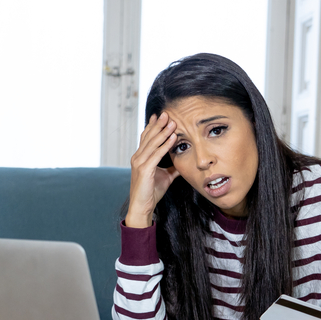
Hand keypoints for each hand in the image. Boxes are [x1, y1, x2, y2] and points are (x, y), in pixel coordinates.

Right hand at [126, 112, 180, 227]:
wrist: (142, 206)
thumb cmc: (151, 192)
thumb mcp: (165, 177)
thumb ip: (172, 168)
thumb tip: (182, 163)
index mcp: (140, 157)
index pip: (146, 138)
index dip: (152, 126)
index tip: (158, 116)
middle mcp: (137, 157)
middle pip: (149, 137)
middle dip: (158, 124)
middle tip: (166, 113)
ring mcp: (140, 163)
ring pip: (153, 143)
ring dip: (163, 132)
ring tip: (172, 122)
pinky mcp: (145, 170)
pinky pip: (157, 154)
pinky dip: (165, 145)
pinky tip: (173, 138)